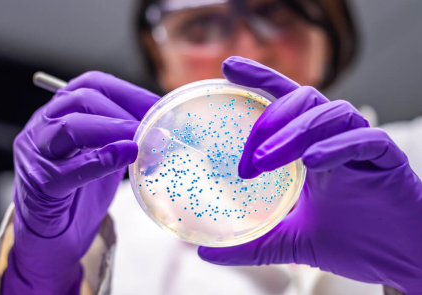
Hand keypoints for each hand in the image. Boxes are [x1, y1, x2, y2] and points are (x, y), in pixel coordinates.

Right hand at [1, 71, 158, 293]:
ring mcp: (37, 155)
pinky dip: (101, 160)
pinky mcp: (41, 185)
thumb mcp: (105, 155)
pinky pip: (69, 169)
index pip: (92, 84)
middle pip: (81, 100)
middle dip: (123, 111)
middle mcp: (43, 127)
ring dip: (112, 129)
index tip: (159, 106)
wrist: (51, 233)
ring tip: (141, 139)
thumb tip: (163, 128)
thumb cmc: (80, 191)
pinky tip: (126, 156)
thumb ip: (125, 139)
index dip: (129, 92)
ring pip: (69, 127)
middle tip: (154, 127)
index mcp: (60, 113)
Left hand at [198, 57, 421, 293]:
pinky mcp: (387, 160)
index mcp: (312, 147)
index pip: (284, 100)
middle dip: (270, 119)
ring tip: (265, 160)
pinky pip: (364, 140)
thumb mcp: (291, 241)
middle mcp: (335, 139)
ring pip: (331, 113)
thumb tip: (206, 252)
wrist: (401, 259)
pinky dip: (336, 146)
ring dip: (294, 132)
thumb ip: (253, 243)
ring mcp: (361, 146)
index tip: (227, 67)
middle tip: (248, 158)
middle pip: (304, 99)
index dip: (259, 79)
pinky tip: (313, 161)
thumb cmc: (353, 240)